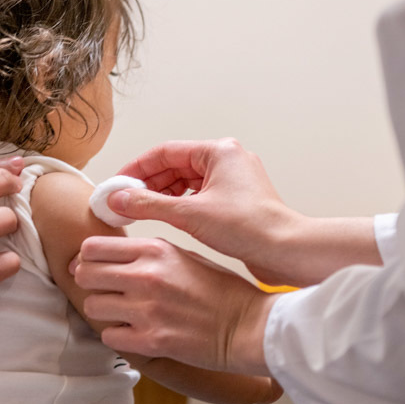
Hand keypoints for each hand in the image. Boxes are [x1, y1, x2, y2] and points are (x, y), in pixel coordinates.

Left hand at [73, 235, 276, 374]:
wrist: (249, 325)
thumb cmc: (220, 289)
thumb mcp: (183, 255)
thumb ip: (146, 253)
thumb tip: (107, 256)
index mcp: (154, 250)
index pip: (92, 247)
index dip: (87, 258)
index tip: (92, 266)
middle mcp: (146, 276)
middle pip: (84, 274)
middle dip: (89, 283)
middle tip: (103, 290)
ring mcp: (147, 309)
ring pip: (92, 307)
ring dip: (103, 311)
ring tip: (121, 312)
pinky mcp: (151, 341)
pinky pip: (109, 336)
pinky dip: (117, 336)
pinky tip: (134, 332)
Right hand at [107, 139, 302, 285]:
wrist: (287, 252)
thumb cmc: (250, 228)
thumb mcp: (189, 214)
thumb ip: (148, 205)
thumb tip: (119, 199)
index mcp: (219, 151)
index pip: (165, 152)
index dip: (137, 168)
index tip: (118, 183)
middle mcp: (228, 160)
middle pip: (175, 166)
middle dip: (148, 184)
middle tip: (124, 201)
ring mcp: (233, 181)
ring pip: (186, 182)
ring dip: (162, 196)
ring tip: (140, 212)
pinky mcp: (236, 201)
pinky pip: (199, 196)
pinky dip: (180, 205)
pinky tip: (166, 219)